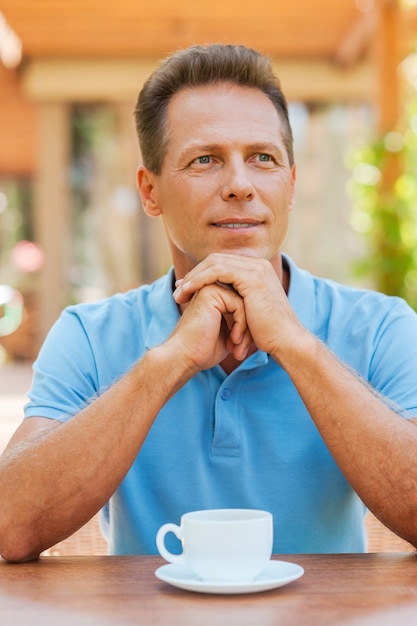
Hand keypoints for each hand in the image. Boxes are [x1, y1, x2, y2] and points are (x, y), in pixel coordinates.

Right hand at [168, 281, 252, 372]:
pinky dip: (241, 325)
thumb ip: (241, 321)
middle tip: (242, 350)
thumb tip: (261, 320)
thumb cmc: (205, 350)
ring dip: (246, 329)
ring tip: (238, 347)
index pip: (245, 304)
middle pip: (247, 301)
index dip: (247, 327)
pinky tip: (233, 341)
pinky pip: (239, 304)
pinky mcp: (210, 292)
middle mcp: (212, 287)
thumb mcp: (229, 333)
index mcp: (215, 295)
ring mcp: (210, 287)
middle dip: (249, 328)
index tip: (242, 348)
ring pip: (245, 303)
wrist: (186, 357)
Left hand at [173, 253, 304, 362]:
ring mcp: (255, 268)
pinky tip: (188, 290)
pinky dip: (199, 279)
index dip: (201, 274)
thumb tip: (222, 306)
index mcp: (258, 270)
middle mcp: (257, 264)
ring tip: (178, 293)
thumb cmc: (268, 333)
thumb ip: (237, 303)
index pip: (222, 263)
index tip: (185, 289)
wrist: (286, 341)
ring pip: (214, 263)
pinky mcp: (251, 277)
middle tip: (178, 289)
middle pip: (216, 260)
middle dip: (194, 274)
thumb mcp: (249, 313)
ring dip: (193, 277)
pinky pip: (217, 271)